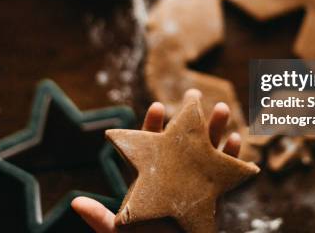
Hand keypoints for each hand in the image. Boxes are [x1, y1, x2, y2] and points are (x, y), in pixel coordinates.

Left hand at [72, 98, 241, 232]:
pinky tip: (237, 141)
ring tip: (223, 109)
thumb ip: (101, 219)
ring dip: (216, 130)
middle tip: (196, 94)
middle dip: (191, 119)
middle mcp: (173, 175)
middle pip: (182, 141)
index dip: (152, 125)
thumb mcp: (118, 232)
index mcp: (150, 178)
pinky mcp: (211, 194)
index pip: (150, 145)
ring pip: (206, 151)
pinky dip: (233, 157)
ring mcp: (193, 182)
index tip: (157, 105)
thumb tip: (76, 203)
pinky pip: (224, 172)